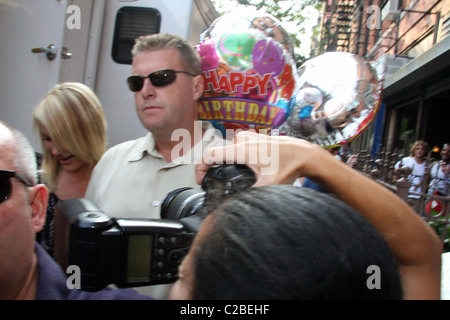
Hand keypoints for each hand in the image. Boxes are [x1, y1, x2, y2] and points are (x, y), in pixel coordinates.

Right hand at [197, 131, 325, 186]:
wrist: (303, 154)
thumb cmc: (289, 165)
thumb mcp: (269, 185)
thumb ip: (252, 195)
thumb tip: (239, 206)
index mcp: (242, 150)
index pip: (210, 155)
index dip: (200, 168)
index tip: (200, 179)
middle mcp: (242, 140)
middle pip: (217, 154)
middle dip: (213, 168)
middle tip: (214, 181)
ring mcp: (247, 136)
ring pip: (227, 150)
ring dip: (224, 162)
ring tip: (227, 175)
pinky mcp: (252, 137)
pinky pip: (235, 147)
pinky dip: (233, 157)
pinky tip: (240, 167)